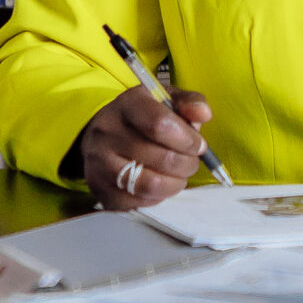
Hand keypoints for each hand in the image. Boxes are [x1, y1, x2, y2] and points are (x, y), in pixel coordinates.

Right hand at [78, 85, 214, 210]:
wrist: (103, 135)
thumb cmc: (142, 117)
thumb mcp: (166, 100)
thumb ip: (189, 102)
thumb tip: (203, 114)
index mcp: (127, 105)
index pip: (161, 125)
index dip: (188, 140)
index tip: (199, 145)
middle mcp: (107, 133)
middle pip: (162, 158)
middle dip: (188, 164)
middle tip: (191, 162)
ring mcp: (99, 164)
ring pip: (151, 185)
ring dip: (176, 183)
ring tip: (179, 175)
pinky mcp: (99, 190)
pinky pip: (139, 202)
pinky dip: (157, 197)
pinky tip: (159, 184)